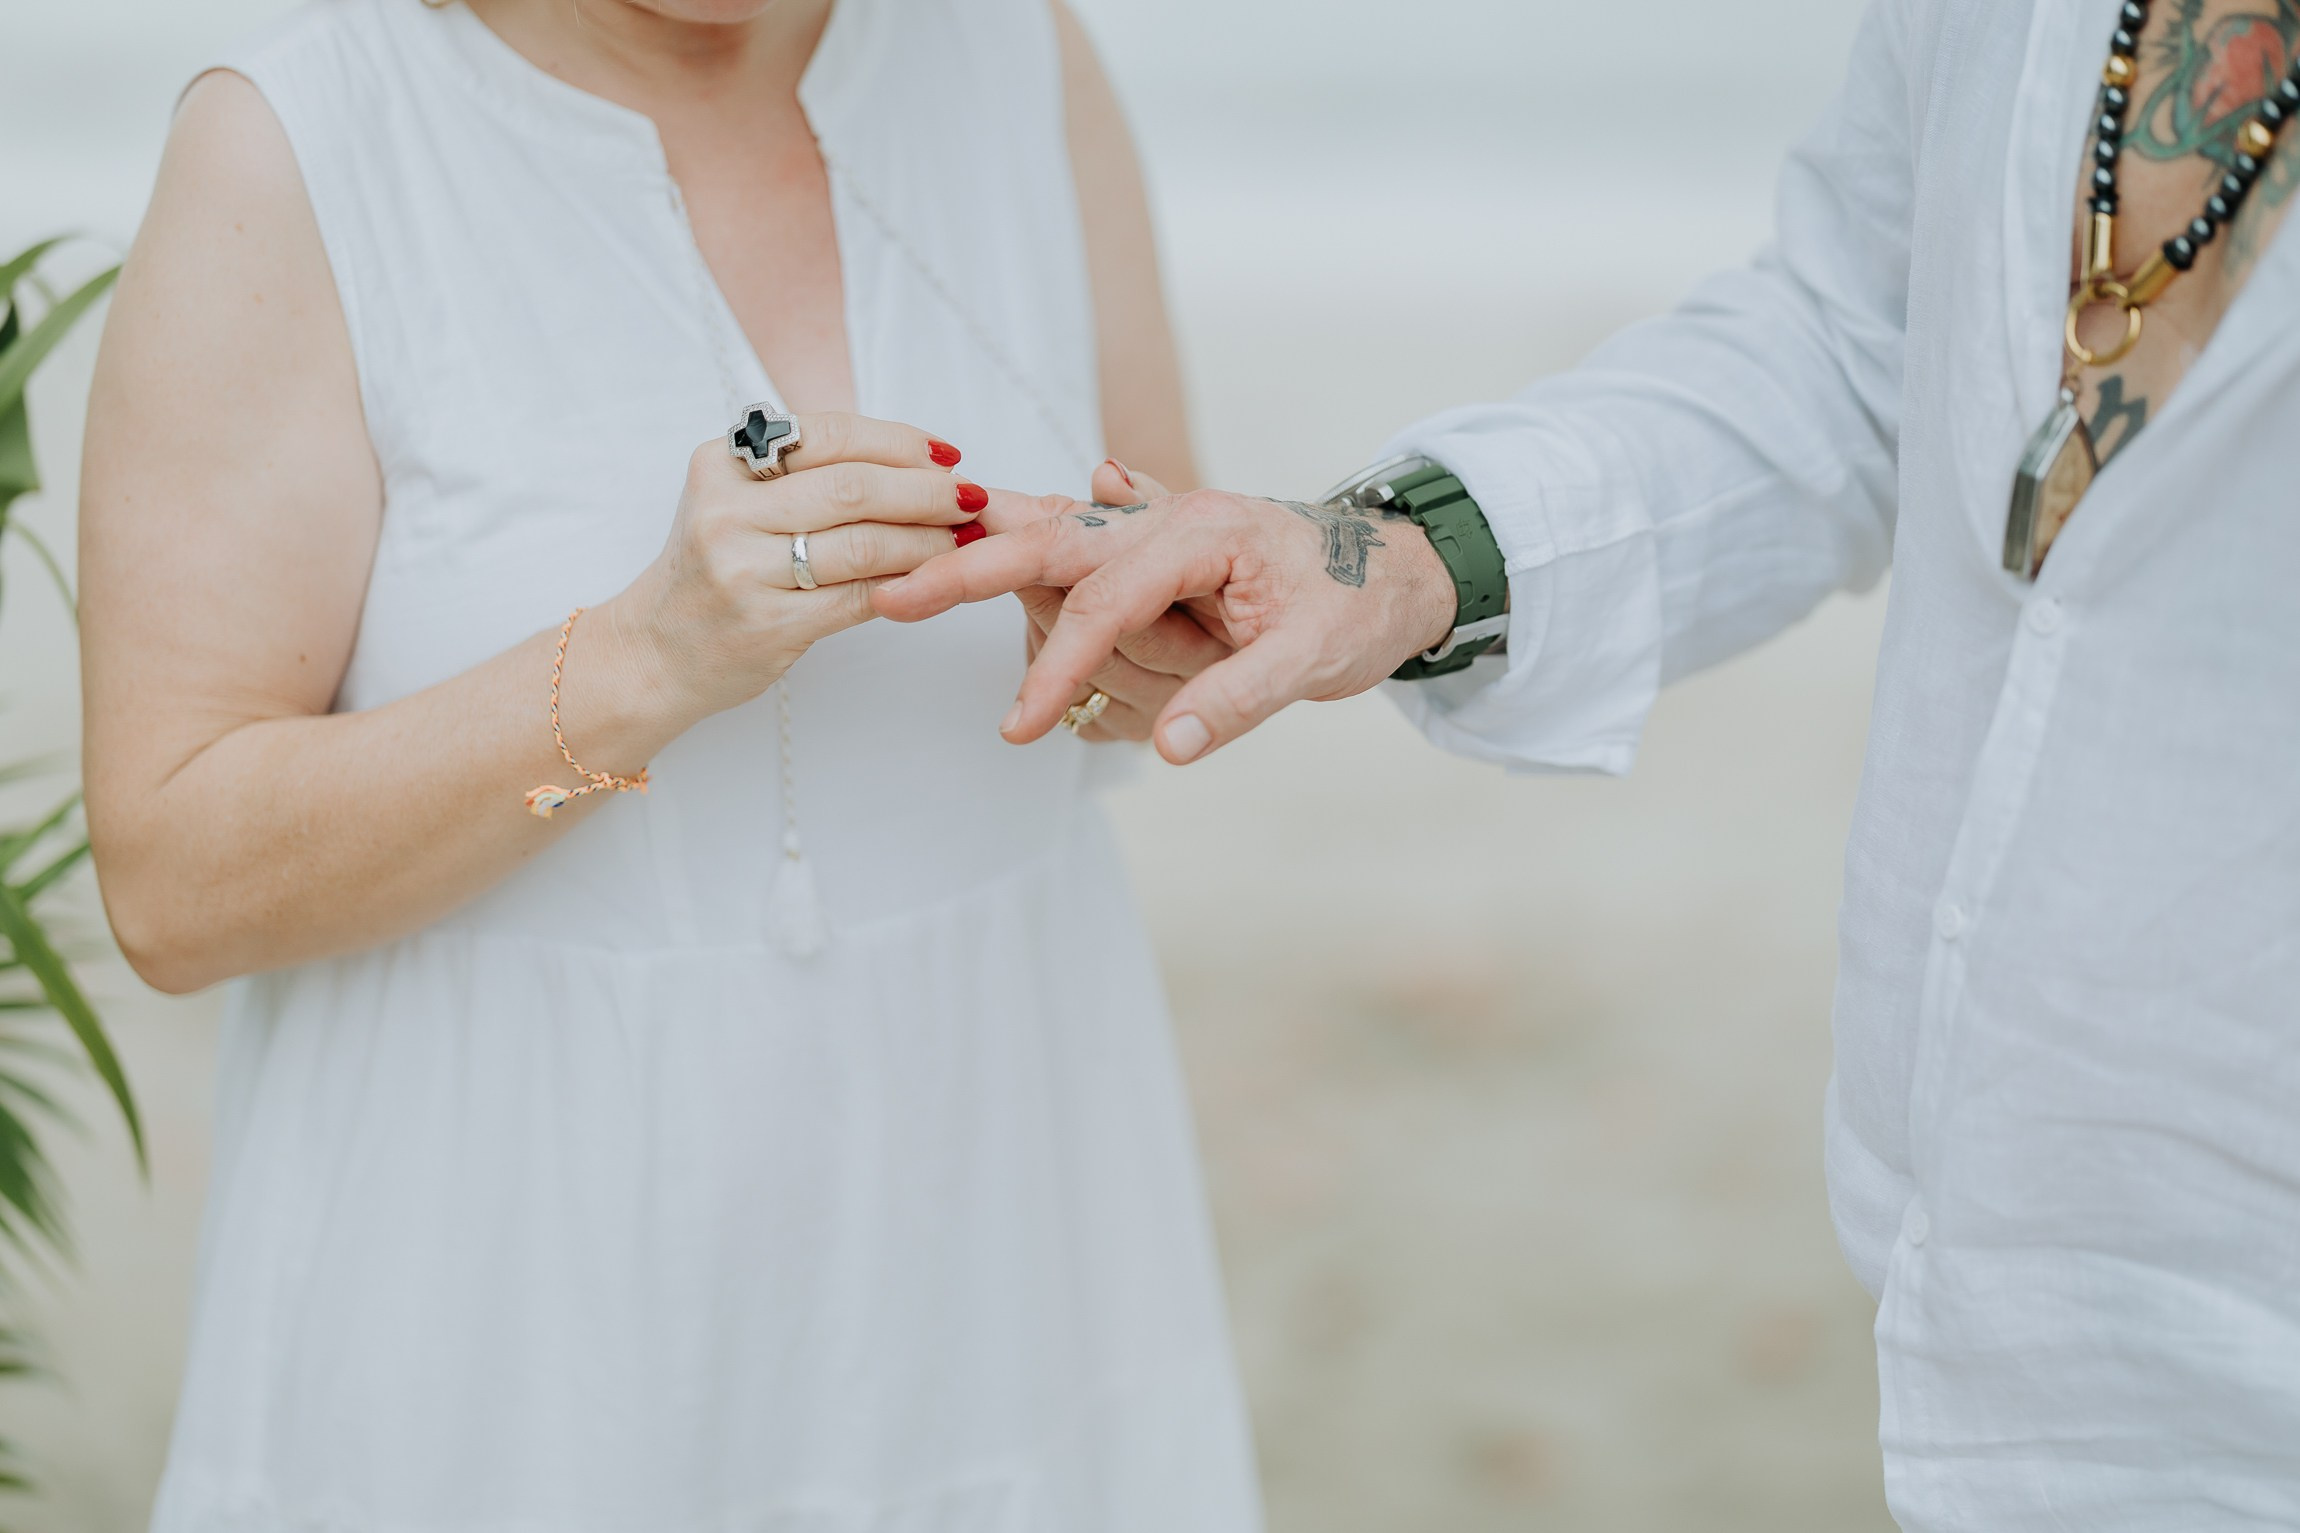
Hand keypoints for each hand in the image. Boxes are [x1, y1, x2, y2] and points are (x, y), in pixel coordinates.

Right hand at [599, 412, 983, 723]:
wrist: (654, 652)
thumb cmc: (716, 570)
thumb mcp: (738, 501)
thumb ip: (806, 473)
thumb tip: (918, 457)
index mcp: (722, 463)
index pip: (830, 434)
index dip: (899, 441)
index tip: (945, 453)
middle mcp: (727, 511)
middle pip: (855, 487)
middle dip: (927, 490)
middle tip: (969, 496)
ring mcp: (743, 570)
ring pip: (865, 544)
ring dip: (929, 540)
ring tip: (964, 538)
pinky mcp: (767, 624)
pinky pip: (859, 597)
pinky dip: (908, 584)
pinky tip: (936, 579)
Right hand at [875, 471, 1457, 763]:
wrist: (1395, 573)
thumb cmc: (1359, 605)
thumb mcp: (1316, 660)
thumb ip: (1240, 699)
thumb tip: (1167, 746)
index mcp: (1203, 531)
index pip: (1106, 602)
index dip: (1060, 668)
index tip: (1020, 727)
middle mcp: (1164, 521)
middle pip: (1049, 544)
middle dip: (970, 569)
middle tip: (894, 596)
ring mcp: (1150, 538)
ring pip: (1064, 577)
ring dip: (1070, 635)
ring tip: (1127, 640)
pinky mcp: (1146, 563)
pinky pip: (1077, 573)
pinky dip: (1033, 567)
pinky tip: (979, 525)